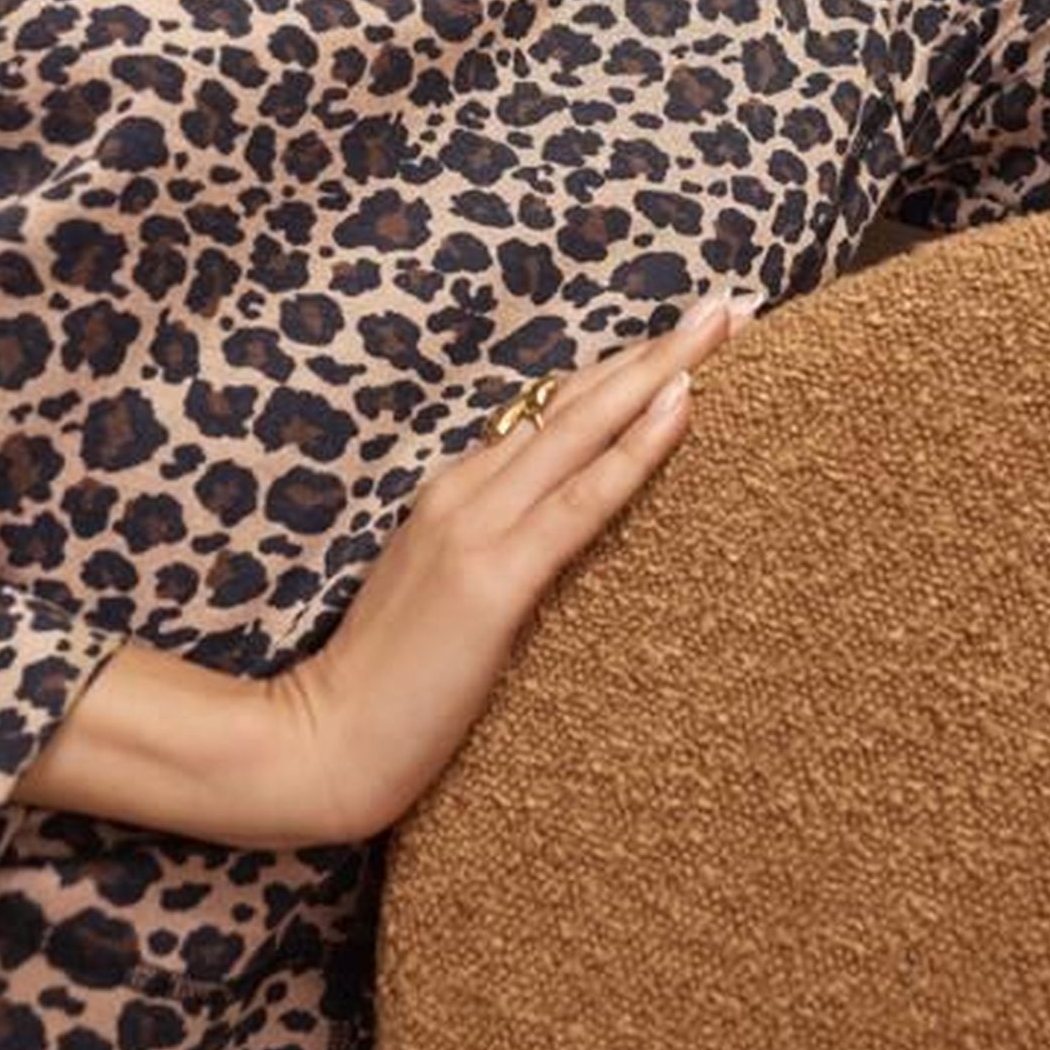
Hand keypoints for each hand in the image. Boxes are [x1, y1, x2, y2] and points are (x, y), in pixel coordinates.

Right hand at [266, 293, 742, 841]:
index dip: (622, 369)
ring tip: (723, 326)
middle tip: (729, 305)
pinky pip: (580, 502)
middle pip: (576, 398)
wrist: (320, 744)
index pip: (553, 410)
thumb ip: (495, 552)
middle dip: (658, 347)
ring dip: (659, 369)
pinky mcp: (493, 579)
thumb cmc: (388, 685)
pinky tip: (680, 405)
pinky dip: (634, 449)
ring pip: (583, 426)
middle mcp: (465, 488)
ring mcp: (476, 526)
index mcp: (454, 490)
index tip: (688, 336)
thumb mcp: (447, 596)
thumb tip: (560, 537)